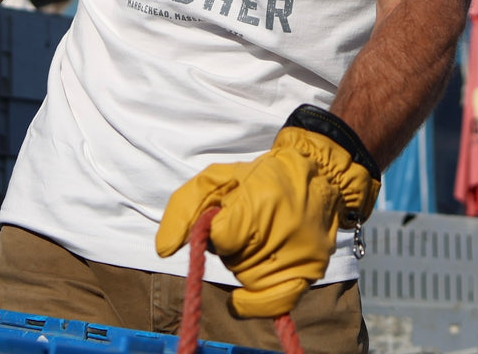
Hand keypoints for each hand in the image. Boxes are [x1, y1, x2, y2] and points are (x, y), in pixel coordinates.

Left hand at [156, 105, 380, 317]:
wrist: (314, 175)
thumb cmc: (257, 176)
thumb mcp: (214, 179)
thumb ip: (183, 210)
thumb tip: (163, 250)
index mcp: (258, 203)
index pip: (219, 238)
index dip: (214, 230)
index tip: (224, 215)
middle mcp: (282, 232)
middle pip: (232, 259)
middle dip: (229, 246)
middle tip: (246, 226)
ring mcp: (298, 255)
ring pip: (247, 276)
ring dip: (243, 263)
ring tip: (260, 237)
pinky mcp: (310, 272)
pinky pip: (273, 303)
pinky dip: (253, 302)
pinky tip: (239, 299)